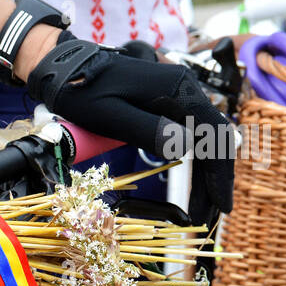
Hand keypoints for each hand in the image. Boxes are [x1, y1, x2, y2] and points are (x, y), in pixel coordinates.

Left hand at [25, 31, 235, 225]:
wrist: (64, 70)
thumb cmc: (82, 92)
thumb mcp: (111, 116)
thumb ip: (148, 130)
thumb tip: (187, 147)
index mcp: (178, 89)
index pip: (214, 135)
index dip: (221, 172)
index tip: (221, 206)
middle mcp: (184, 89)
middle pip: (212, 139)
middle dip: (212, 179)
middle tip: (206, 214)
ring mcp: (175, 94)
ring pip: (201, 138)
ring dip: (202, 172)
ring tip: (196, 206)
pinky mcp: (164, 102)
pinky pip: (186, 133)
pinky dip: (190, 159)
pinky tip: (186, 179)